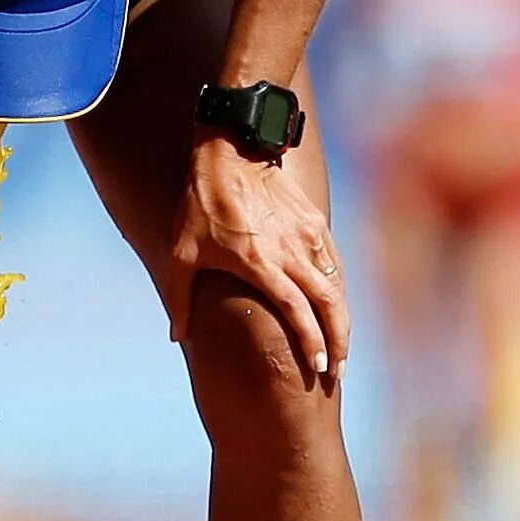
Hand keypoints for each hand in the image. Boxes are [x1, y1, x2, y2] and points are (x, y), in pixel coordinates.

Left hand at [164, 133, 349, 381]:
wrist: (230, 150)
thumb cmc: (201, 203)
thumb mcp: (181, 251)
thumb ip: (179, 298)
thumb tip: (176, 336)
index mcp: (261, 264)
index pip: (298, 312)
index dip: (312, 342)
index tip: (318, 368)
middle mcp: (291, 252)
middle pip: (329, 304)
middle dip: (338, 341)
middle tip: (338, 370)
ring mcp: (308, 235)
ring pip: (337, 285)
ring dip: (342, 318)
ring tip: (341, 346)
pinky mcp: (315, 220)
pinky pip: (334, 262)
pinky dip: (339, 288)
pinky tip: (336, 306)